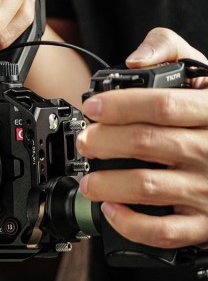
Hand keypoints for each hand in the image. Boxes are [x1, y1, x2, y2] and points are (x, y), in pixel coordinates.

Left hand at [76, 27, 207, 248]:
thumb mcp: (199, 68)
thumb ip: (167, 48)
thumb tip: (134, 59)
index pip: (160, 105)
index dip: (120, 104)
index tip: (92, 106)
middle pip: (145, 143)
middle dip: (103, 141)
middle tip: (85, 141)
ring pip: (147, 187)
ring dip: (106, 183)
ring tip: (88, 178)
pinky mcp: (204, 222)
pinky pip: (164, 231)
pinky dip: (130, 223)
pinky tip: (111, 209)